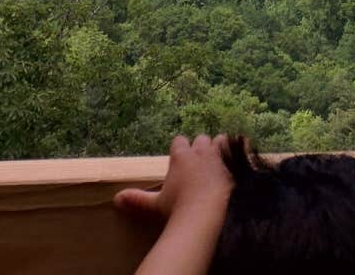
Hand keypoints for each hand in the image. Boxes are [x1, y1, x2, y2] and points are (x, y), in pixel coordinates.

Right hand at [116, 134, 234, 274]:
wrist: (208, 214)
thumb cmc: (179, 209)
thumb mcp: (156, 205)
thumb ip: (138, 199)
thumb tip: (116, 199)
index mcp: (181, 157)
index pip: (179, 142)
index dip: (180, 150)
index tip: (180, 160)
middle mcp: (200, 152)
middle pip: (200, 139)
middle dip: (201, 147)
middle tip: (200, 163)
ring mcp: (219, 156)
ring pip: (220, 140)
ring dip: (220, 148)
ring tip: (220, 161)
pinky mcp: (235, 164)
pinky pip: (239, 149)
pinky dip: (239, 153)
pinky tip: (239, 162)